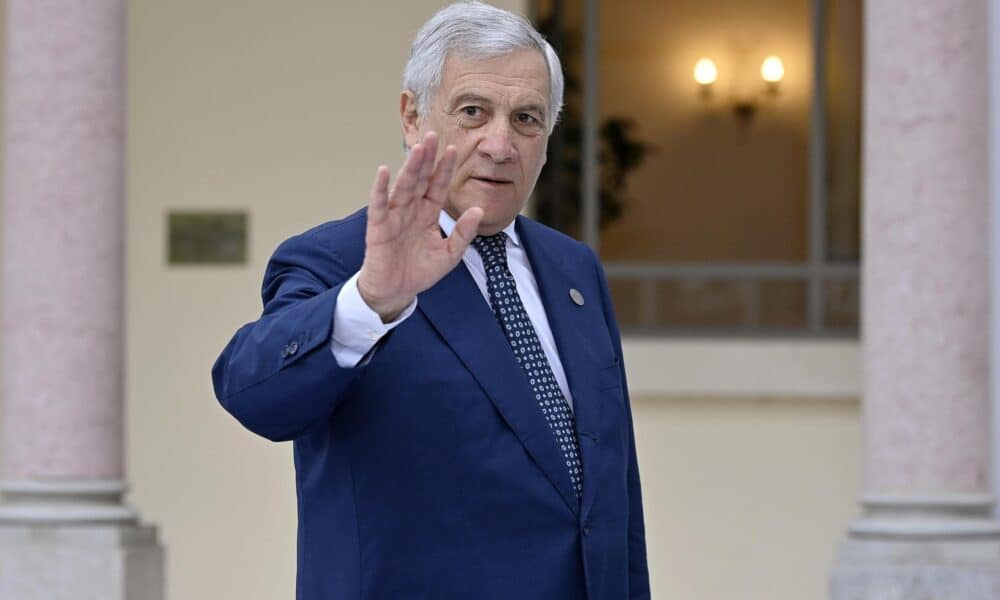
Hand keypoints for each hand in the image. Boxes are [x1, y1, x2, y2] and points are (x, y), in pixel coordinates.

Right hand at [357, 132, 482, 321]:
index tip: (455, 149)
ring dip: (410, 167)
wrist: (396, 293)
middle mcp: (410, 210)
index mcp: (427, 214)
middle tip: (433, 135)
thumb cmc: (420, 272)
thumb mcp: (449, 254)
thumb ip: (464, 233)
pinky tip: (384, 171)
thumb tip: (479, 210)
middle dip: (427, 158)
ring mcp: (394, 217)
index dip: (445, 168)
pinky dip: (380, 189)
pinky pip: (379, 205)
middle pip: (420, 179)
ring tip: (417, 148)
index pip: (437, 186)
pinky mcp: (378, 228)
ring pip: (403, 187)